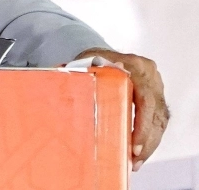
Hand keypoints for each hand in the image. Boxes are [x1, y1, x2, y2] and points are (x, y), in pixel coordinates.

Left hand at [76, 47, 168, 170]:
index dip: (142, 126)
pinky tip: (138, 154)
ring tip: (136, 163)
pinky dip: (148, 140)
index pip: (146, 100)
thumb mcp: (86, 62)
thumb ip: (78, 70)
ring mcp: (157, 88)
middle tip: (134, 161)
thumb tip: (60, 75)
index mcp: (137, 67)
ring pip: (159, 122)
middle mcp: (151, 77)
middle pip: (155, 115)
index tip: (134, 145)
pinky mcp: (157, 100)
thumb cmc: (94, 61)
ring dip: (148, 145)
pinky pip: (158, 123)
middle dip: (145, 142)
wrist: (105, 56)